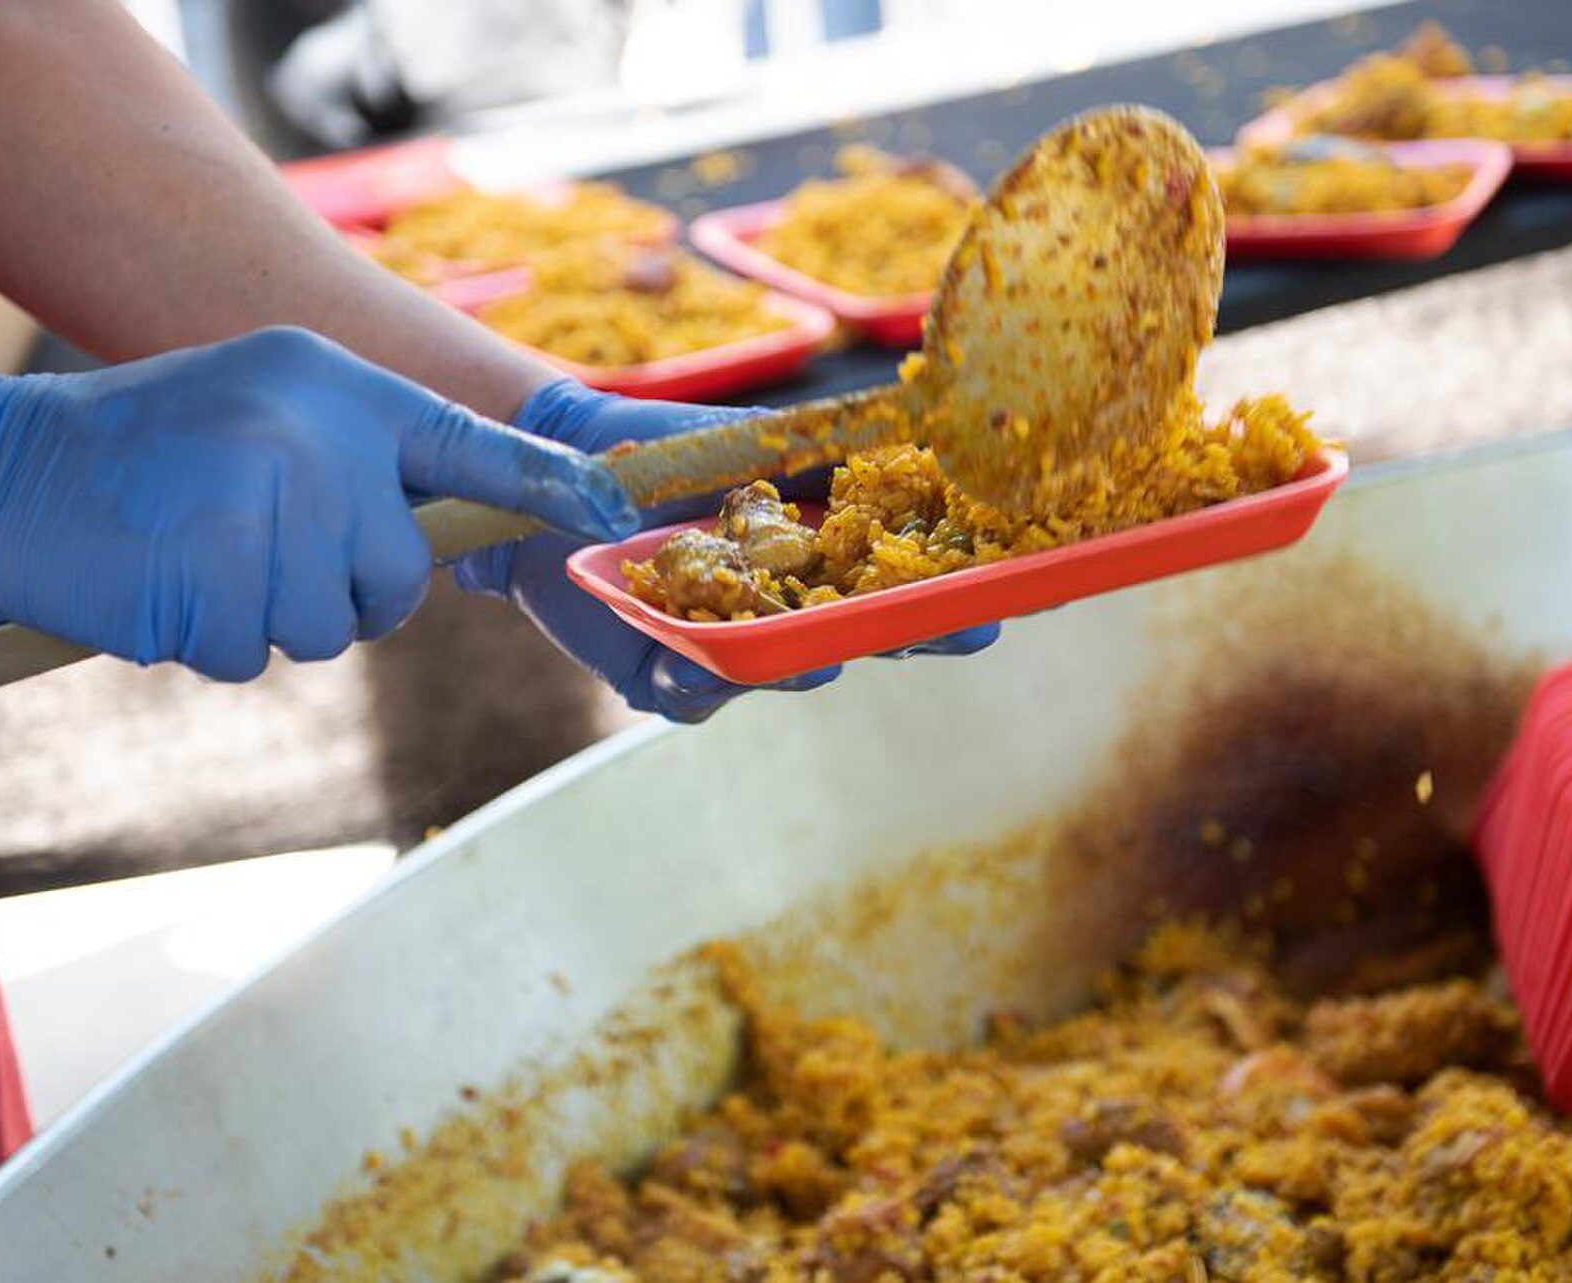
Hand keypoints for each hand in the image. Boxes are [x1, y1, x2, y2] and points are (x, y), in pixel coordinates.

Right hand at [0, 328, 637, 679]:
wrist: (1, 468)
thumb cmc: (144, 449)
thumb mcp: (261, 407)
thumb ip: (353, 455)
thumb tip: (428, 533)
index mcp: (330, 384)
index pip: (466, 442)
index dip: (548, 484)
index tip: (615, 512)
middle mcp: (312, 435)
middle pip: (399, 572)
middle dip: (343, 589)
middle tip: (255, 548)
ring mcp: (265, 506)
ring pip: (330, 624)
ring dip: (270, 616)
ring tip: (201, 556)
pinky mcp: (217, 579)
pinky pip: (259, 653)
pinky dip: (214, 642)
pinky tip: (168, 584)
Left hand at [455, 378, 999, 722]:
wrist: (561, 470)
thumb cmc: (666, 453)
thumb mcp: (761, 442)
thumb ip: (836, 450)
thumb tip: (930, 429)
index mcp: (822, 560)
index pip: (903, 587)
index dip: (956, 599)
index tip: (1009, 598)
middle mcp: (786, 614)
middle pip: (862, 639)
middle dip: (908, 637)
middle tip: (951, 630)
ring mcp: (729, 649)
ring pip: (779, 675)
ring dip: (799, 665)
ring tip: (822, 651)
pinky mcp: (664, 674)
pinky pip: (691, 696)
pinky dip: (693, 680)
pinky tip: (689, 664)